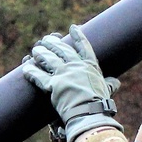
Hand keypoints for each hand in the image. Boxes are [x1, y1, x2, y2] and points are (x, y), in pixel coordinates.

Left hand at [22, 26, 121, 141]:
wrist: (90, 113)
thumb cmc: (100, 104)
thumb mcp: (107, 90)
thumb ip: (110, 84)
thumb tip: (116, 82)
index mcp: (90, 65)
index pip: (84, 46)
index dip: (78, 36)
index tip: (73, 27)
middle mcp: (76, 66)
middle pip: (62, 49)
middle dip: (53, 42)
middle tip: (47, 39)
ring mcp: (64, 74)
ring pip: (49, 59)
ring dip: (41, 53)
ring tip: (35, 49)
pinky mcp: (53, 85)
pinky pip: (39, 76)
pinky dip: (31, 71)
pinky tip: (26, 68)